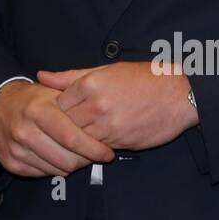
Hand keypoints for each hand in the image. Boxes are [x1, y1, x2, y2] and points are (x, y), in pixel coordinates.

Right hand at [0, 80, 115, 177]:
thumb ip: (76, 102)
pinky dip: (56, 169)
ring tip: (78, 155)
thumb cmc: (32, 99)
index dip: (94, 148)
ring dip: (73, 165)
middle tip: (95, 156)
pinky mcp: (11, 163)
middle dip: (87, 160)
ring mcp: (16, 149)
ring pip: (57, 170)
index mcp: (37, 110)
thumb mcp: (52, 91)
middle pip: (66, 159)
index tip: (107, 152)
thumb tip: (102, 113)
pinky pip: (43, 174)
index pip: (72, 138)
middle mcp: (24, 131)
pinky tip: (60, 157)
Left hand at [36, 62, 197, 150]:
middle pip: (65, 124)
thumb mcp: (105, 70)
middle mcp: (96, 106)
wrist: (178, 95)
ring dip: (78, 140)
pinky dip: (93, 148)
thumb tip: (40, 76)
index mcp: (90, 84)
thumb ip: (70, 76)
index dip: (58, 110)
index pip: (57, 104)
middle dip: (64, 127)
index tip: (61, 112)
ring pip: (79, 140)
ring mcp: (108, 126)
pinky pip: (97, 149)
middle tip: (66, 127)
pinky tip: (97, 142)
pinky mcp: (121, 142)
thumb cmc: (142, 78)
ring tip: (81, 136)